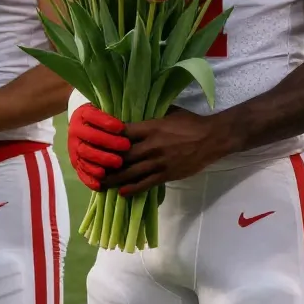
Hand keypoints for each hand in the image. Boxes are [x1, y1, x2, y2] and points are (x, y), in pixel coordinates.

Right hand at [68, 103, 128, 190]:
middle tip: (126, 146)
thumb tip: (127, 124)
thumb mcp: (103, 111)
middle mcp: (75, 132)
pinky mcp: (75, 162)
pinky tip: (100, 184)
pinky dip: (89, 179)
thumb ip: (111, 116)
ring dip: (102, 160)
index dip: (107, 123)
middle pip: (91, 137)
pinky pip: (81, 171)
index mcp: (82, 115)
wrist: (81, 125)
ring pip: (85, 155)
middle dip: (108, 142)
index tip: (122, 127)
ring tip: (118, 163)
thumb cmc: (99, 118)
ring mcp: (73, 148)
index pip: (94, 118)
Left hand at [100, 108, 233, 195]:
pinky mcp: (166, 174)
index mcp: (151, 127)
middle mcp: (151, 145)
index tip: (94, 142)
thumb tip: (137, 110)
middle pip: (122, 156)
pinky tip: (121, 192)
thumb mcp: (170, 112)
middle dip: (104, 162)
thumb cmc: (191, 122)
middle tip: (90, 167)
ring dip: (113, 179)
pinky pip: (145, 184)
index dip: (106, 138)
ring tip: (99, 184)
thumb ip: (152, 115)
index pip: (122, 133)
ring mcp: (158, 162)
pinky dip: (132, 189)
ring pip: (130, 173)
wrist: (212, 138)